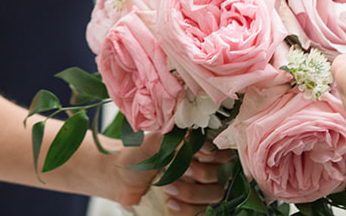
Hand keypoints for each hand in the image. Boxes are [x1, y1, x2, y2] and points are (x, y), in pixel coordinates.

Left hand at [113, 135, 228, 213]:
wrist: (121, 181)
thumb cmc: (137, 158)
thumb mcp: (149, 143)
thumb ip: (170, 138)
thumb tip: (191, 137)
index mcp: (196, 150)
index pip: (223, 153)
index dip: (214, 155)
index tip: (197, 155)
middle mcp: (203, 170)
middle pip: (221, 175)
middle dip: (201, 173)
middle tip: (179, 171)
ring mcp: (200, 191)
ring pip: (215, 195)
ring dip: (192, 193)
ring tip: (167, 189)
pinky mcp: (193, 208)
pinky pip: (203, 213)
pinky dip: (187, 209)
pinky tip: (171, 203)